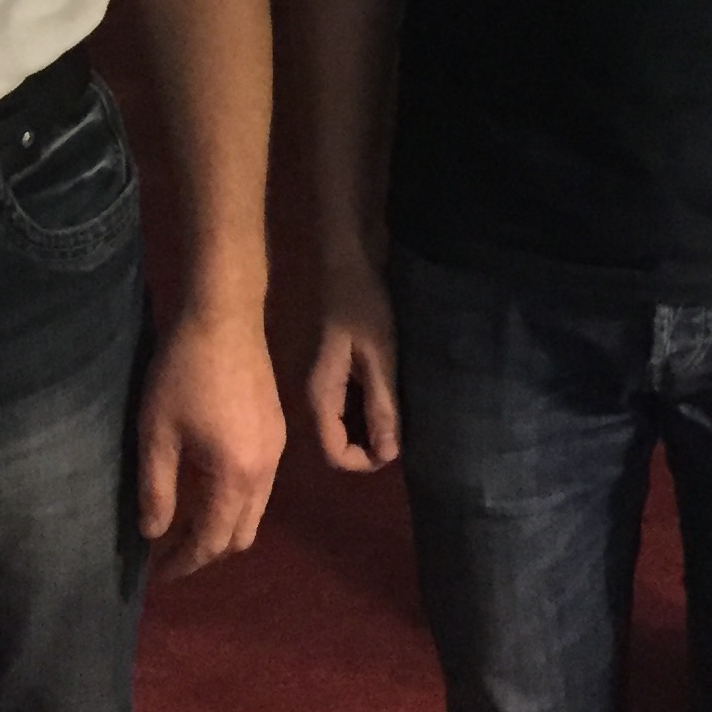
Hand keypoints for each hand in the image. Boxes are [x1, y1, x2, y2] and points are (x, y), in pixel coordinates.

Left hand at [136, 306, 284, 580]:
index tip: (158, 575)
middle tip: (170, 555)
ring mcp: (276, 449)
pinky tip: (206, 485)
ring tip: (185, 525)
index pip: (213, 540)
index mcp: (236, 476)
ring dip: (222, 526)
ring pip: (254, 510)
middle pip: (241, 534)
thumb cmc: (184, 372)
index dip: (184, 563)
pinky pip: (259, 485)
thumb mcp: (157, 433)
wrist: (224, 315)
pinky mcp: (276, 429)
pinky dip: (233, 500)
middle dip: (207, 552)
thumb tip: (153, 534)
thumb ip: (157, 489)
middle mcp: (265, 471)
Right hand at [304, 253, 402, 473]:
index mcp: (318, 393)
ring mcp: (316, 376)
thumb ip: (382, 404)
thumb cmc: (360, 300)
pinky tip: (385, 384)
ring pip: (340, 420)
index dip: (367, 460)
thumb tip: (388, 455)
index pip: (335, 454)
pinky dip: (364, 401)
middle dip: (370, 441)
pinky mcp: (325, 362)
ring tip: (398, 403)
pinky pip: (342, 398)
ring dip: (368, 421)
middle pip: (336, 440)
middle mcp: (309, 392)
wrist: (339, 252)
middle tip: (403, 422)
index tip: (397, 443)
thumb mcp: (380, 353)